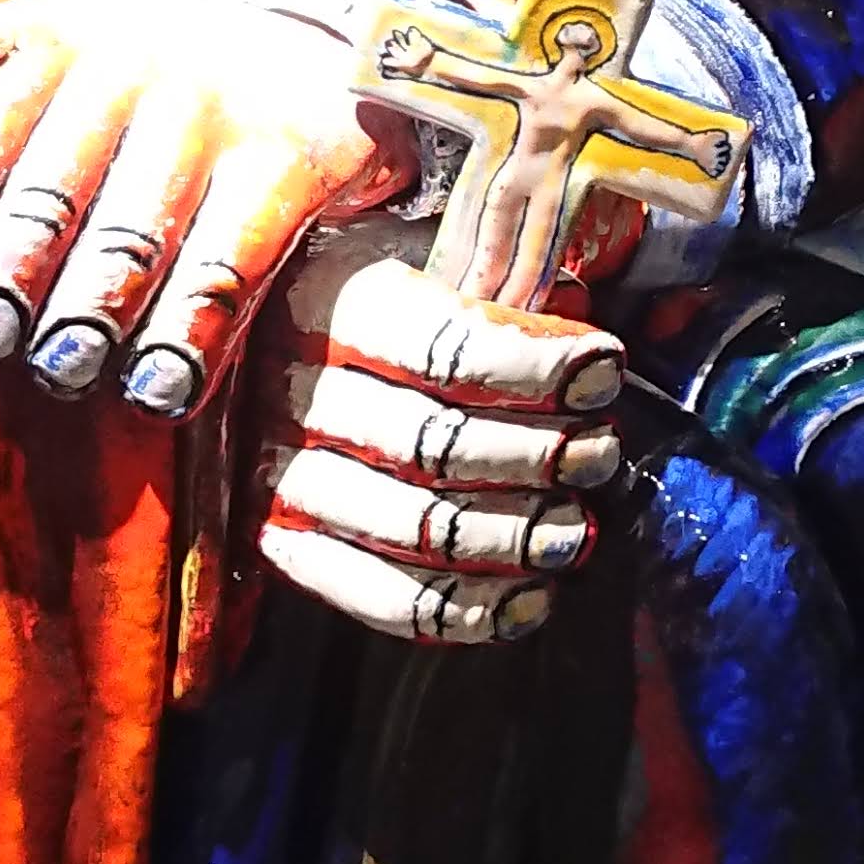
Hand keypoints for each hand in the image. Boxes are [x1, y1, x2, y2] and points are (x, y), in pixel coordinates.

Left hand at [0, 0, 409, 415]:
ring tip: (57, 372)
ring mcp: (211, 115)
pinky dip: (190, 333)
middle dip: (2, 278)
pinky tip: (157, 390)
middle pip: (50, 194)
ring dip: (89, 312)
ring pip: (135, 234)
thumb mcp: (57, 34)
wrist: (313, 41)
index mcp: (56, 42)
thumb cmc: (149, 68)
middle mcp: (129, 69)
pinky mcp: (287, 161)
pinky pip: (231, 263)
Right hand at [251, 223, 625, 646]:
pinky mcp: (286, 548)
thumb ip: (493, 277)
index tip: (602, 372)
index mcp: (332, 302)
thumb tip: (578, 312)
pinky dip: (467, 611)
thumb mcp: (422, 252)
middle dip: (537, 456)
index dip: (535, 368)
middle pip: (434, 446)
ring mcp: (280, 478)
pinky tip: (530, 600)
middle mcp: (294, 393)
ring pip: (413, 528)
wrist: (260, 343)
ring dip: (512, 537)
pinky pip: (383, 599)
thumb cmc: (373, 293)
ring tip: (575, 528)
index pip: (445, 349)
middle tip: (597, 454)